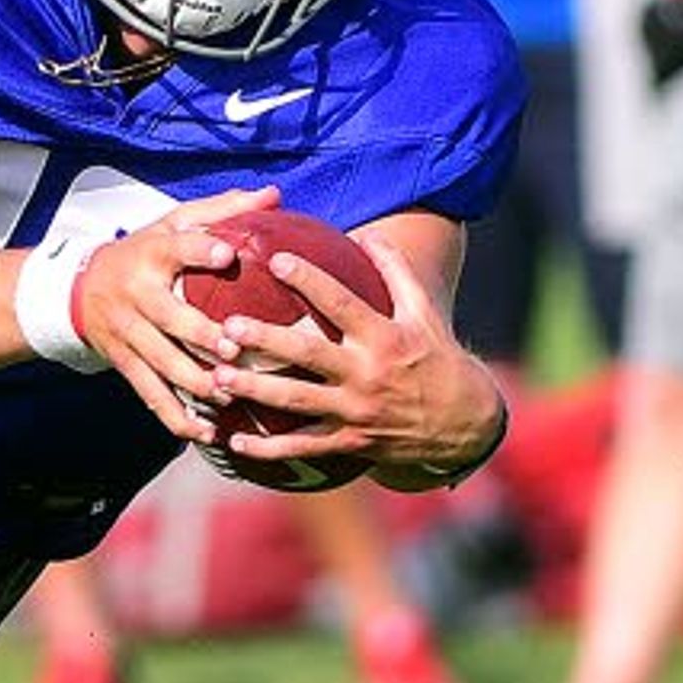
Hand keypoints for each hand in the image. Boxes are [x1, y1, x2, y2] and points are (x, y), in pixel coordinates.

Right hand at [60, 185, 288, 444]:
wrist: (75, 291)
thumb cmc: (142, 252)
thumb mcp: (171, 224)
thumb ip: (222, 211)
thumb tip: (273, 195)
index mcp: (152, 255)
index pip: (177, 249)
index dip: (199, 251)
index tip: (225, 254)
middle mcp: (137, 295)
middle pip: (171, 318)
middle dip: (204, 336)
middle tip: (237, 348)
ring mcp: (129, 334)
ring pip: (163, 363)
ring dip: (197, 382)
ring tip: (230, 393)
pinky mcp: (125, 364)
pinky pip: (151, 395)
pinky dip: (178, 417)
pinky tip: (207, 432)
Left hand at [199, 228, 508, 483]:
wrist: (466, 424)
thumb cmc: (438, 359)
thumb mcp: (425, 314)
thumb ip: (396, 272)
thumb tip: (365, 234)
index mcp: (385, 337)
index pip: (342, 303)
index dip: (309, 280)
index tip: (275, 259)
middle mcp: (368, 374)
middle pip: (308, 354)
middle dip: (265, 339)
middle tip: (227, 325)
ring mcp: (356, 412)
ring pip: (298, 402)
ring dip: (255, 392)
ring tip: (216, 377)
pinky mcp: (350, 442)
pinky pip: (304, 447)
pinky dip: (268, 448)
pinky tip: (233, 440)